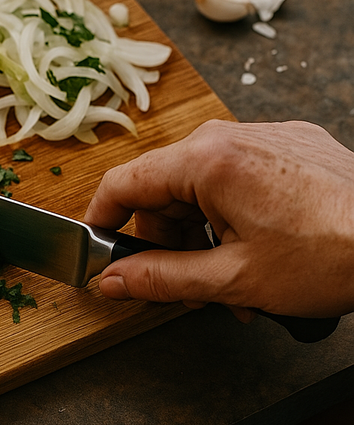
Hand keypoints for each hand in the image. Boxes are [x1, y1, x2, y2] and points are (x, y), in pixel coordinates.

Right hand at [85, 120, 353, 319]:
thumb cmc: (333, 256)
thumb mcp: (231, 279)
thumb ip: (159, 279)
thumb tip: (111, 281)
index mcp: (206, 160)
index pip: (123, 183)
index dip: (100, 220)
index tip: (95, 249)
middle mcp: (229, 137)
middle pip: (163, 190)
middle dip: (167, 243)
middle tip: (186, 288)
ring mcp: (262, 138)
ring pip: (199, 188)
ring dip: (202, 237)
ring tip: (231, 284)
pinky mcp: (287, 146)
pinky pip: (235, 179)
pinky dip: (231, 217)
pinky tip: (255, 254)